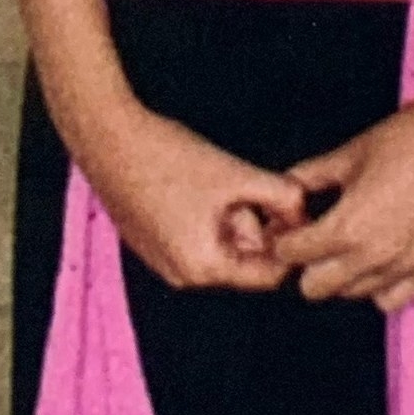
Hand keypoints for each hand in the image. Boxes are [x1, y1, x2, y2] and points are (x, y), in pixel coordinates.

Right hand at [82, 105, 306, 291]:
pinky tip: (197, 183)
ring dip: (231, 218)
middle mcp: (180, 275)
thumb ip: (282, 196)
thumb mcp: (237, 175)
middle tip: (247, 187)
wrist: (108, 138)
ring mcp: (162, 261)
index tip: (289, 210)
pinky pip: (195, 239)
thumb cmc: (166, 158)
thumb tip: (305, 210)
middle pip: (243, 261)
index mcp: (203, 269)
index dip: (286, 242)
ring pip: (221, 247)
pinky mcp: (151, 243)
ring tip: (218, 181)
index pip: (268, 276)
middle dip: (254, 225)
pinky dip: (208, 215)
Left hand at [272, 84, 413, 311]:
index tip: (288, 227)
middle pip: (315, 287)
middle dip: (307, 263)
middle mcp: (375, 256)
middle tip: (314, 237)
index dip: (283, 239)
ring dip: (342, 273)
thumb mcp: (350, 153)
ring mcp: (405, 266)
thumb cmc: (411, 138)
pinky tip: (378, 257)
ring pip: (352, 293)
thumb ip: (311, 175)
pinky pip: (392, 299)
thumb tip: (287, 186)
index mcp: (348, 226)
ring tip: (349, 241)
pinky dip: (378, 285)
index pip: (292, 254)